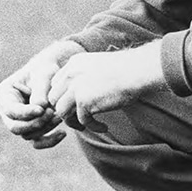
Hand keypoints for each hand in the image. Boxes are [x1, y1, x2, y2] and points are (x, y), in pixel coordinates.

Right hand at [0, 40, 84, 148]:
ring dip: (45, 128)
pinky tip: (63, 133)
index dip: (25, 112)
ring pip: (27, 135)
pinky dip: (49, 141)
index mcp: (4, 94)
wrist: (53, 76)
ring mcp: (18, 122)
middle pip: (15, 127)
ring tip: (60, 116)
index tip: (42, 109)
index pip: (10, 109)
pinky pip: (37, 142)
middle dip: (35, 123)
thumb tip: (40, 107)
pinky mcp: (31, 130)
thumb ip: (40, 89)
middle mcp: (6, 111)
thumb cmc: (45, 70)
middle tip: (52, 113)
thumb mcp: (43, 73)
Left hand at [47, 43, 166, 130]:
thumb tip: (82, 96)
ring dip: (73, 122)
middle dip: (64, 110)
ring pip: (61, 112)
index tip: (75, 105)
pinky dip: (93, 127)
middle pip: (54, 98)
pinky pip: (82, 121)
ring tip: (86, 126)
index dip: (63, 96)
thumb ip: (86, 78)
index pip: (56, 84)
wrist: (137, 70)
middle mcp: (70, 74)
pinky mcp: (84, 102)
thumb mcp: (98, 67)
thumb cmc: (126, 69)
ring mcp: (75, 88)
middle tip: (78, 117)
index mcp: (73, 63)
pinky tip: (104, 127)